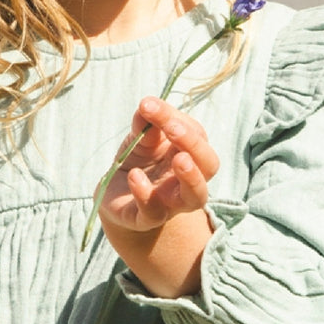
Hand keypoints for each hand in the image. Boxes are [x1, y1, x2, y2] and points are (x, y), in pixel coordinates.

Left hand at [96, 98, 217, 298]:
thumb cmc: (139, 162)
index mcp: (192, 155)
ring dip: (191, 177)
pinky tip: (135, 176)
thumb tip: (147, 106)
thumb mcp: (140, 139)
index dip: (175, 118)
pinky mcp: (147, 219)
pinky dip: (144, 193)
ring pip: (196, 196)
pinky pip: (154, 211)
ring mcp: (171, 203)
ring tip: (179, 159)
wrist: (115, 194)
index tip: (148, 105)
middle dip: (194, 145)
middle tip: (172, 128)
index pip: (195, 134)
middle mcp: (188, 181)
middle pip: (208, 164)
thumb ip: (145, 124)